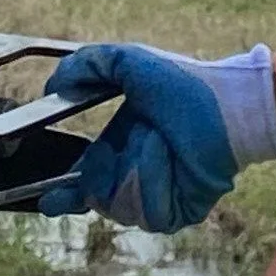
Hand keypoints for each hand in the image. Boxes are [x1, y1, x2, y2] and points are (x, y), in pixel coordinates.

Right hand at [40, 44, 275, 232]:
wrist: (227, 106)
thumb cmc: (184, 83)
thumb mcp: (128, 62)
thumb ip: (86, 65)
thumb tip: (52, 86)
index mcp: (120, 147)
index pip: (84, 181)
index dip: (63, 194)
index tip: (48, 201)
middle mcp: (136, 176)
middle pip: (95, 195)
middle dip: (104, 166)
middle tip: (129, 138)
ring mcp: (156, 198)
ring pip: (118, 205)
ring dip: (135, 166)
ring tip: (159, 140)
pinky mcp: (177, 214)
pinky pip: (147, 212)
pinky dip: (155, 180)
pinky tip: (172, 159)